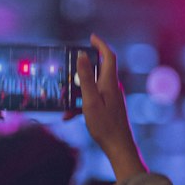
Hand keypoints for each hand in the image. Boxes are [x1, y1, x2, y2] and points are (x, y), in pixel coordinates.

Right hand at [75, 34, 145, 179]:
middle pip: (98, 70)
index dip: (100, 44)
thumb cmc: (105, 125)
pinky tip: (70, 116)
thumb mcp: (90, 100)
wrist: (119, 147)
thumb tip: (81, 56)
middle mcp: (113, 87)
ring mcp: (112, 97)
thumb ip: (85, 78)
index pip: (108, 56)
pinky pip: (92, 100)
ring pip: (92, 87)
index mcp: (110, 83)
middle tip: (69, 70)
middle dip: (82, 70)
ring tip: (65, 101)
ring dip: (77, 92)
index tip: (91, 37)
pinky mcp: (109, 107)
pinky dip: (81, 104)